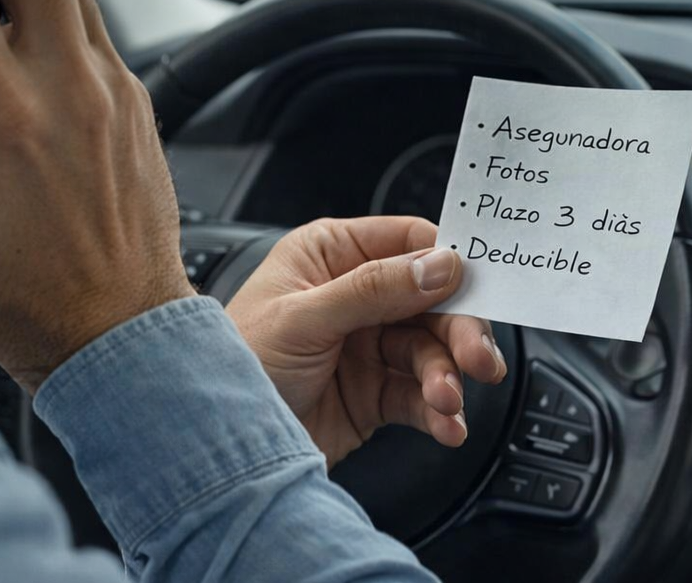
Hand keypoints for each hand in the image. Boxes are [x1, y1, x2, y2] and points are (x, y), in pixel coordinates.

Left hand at [227, 217, 507, 467]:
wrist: (211, 448)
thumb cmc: (231, 363)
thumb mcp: (302, 318)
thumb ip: (373, 290)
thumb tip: (439, 265)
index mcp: (331, 255)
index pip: (407, 243)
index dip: (449, 263)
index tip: (480, 288)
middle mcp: (353, 296)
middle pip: (431, 301)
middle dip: (457, 331)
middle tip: (476, 359)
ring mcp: (365, 347)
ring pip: (429, 352)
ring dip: (446, 378)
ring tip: (447, 401)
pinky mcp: (372, 395)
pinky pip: (419, 396)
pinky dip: (439, 411)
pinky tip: (446, 425)